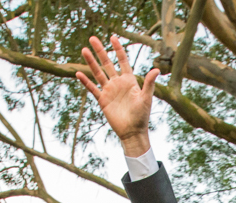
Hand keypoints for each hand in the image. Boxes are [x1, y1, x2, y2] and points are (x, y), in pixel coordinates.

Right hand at [76, 36, 157, 155]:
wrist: (133, 131)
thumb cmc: (142, 116)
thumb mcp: (146, 98)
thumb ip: (149, 83)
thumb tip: (156, 69)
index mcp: (129, 81)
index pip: (122, 61)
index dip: (118, 49)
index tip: (113, 37)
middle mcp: (118, 83)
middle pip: (107, 64)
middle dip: (100, 51)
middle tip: (93, 38)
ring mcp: (109, 91)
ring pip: (98, 73)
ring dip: (91, 62)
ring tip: (84, 50)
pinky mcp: (103, 100)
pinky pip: (93, 89)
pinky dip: (86, 82)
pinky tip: (79, 73)